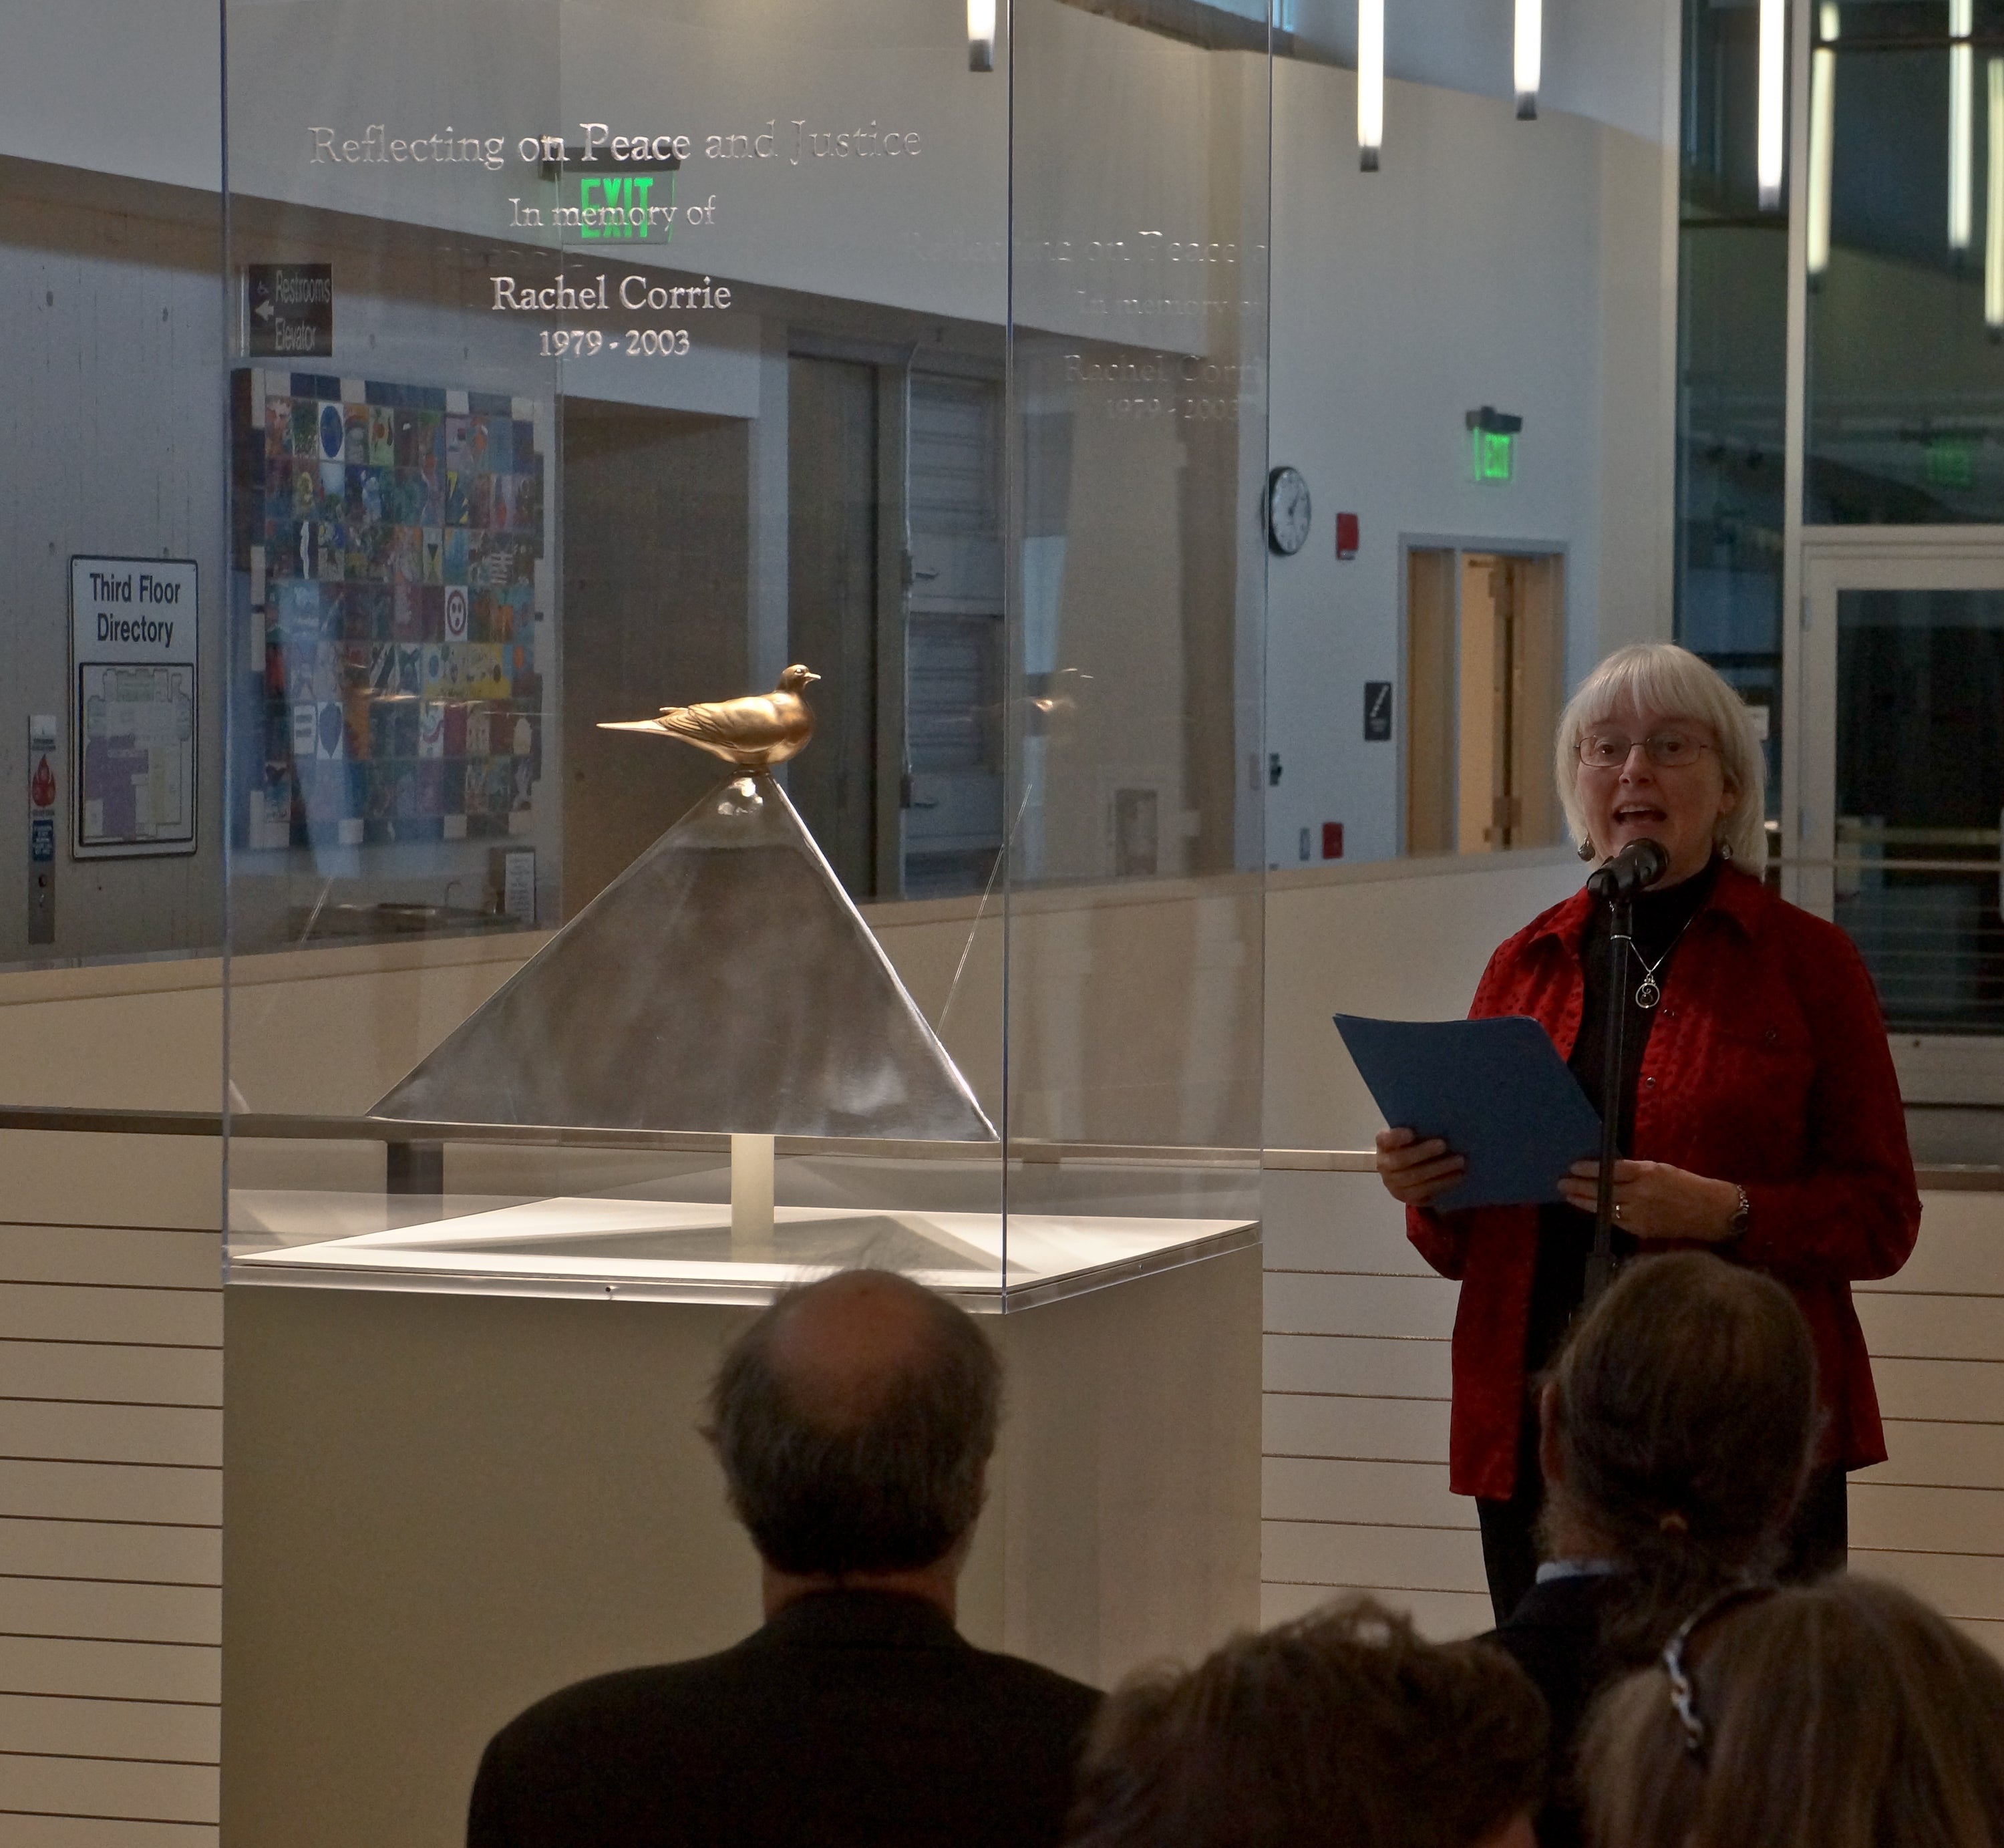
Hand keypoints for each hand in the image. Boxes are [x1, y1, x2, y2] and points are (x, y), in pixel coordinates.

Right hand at [1376, 1127, 1466, 1208]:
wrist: (1406, 1173)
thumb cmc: (1413, 1148)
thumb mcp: (1412, 1136)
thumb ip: (1420, 1130)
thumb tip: (1443, 1124)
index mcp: (1383, 1145)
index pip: (1385, 1140)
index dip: (1397, 1137)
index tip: (1412, 1133)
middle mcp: (1384, 1164)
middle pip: (1401, 1160)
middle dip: (1423, 1152)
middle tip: (1444, 1145)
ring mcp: (1393, 1184)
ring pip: (1414, 1178)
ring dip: (1439, 1169)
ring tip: (1459, 1161)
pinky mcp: (1405, 1197)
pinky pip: (1424, 1192)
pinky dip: (1442, 1183)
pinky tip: (1458, 1176)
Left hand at [1557, 1159, 1740, 1241]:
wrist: (1710, 1212)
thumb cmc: (1685, 1184)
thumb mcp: (1660, 1168)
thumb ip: (1635, 1170)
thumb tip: (1607, 1170)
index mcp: (1648, 1174)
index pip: (1611, 1171)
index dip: (1590, 1169)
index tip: (1573, 1166)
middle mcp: (1641, 1194)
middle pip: (1603, 1190)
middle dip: (1579, 1186)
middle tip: (1561, 1182)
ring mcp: (1640, 1214)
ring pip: (1604, 1207)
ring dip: (1583, 1201)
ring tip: (1568, 1194)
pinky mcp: (1641, 1230)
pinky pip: (1615, 1220)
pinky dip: (1600, 1213)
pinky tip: (1588, 1207)